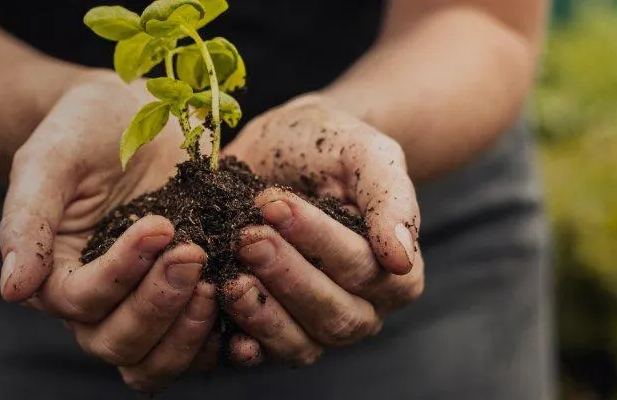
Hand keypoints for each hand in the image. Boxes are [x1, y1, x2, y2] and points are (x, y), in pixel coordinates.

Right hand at [0, 72, 220, 391]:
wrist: (133, 113)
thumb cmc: (82, 129)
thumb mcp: (48, 159)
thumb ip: (26, 220)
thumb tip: (13, 290)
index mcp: (55, 276)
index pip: (81, 302)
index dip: (120, 274)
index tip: (159, 225)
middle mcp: (98, 306)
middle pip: (119, 344)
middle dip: (158, 306)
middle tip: (192, 253)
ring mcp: (145, 309)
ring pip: (158, 361)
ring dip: (189, 333)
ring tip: (220, 282)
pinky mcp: (190, 303)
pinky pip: (205, 347)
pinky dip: (226, 338)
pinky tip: (248, 300)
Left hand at [217, 95, 425, 365]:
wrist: (283, 145)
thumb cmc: (332, 146)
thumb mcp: (366, 153)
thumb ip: (391, 199)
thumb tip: (400, 258)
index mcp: (397, 273)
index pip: (364, 269)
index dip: (320, 241)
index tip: (276, 206)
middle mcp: (362, 309)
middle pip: (334, 314)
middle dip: (287, 276)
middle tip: (248, 238)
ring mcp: (315, 327)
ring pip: (299, 343)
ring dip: (262, 313)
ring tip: (228, 277)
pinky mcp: (271, 333)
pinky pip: (260, 353)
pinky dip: (239, 341)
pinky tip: (216, 317)